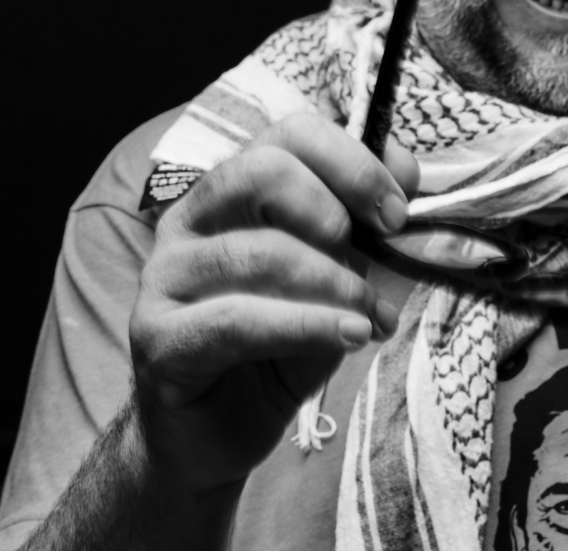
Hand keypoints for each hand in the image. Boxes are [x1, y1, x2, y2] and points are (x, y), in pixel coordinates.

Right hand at [127, 113, 417, 493]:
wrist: (217, 433)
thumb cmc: (280, 346)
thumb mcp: (336, 283)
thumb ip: (366, 234)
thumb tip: (411, 177)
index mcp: (234, 191)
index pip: (289, 135)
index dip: (352, 161)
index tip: (399, 209)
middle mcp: (190, 219)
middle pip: (260, 170)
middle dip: (335, 205)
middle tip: (378, 250)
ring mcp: (165, 275)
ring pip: (256, 252)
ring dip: (333, 281)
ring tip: (370, 315)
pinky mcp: (157, 337)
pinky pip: (238, 319)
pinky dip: (307, 324)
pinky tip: (349, 336)